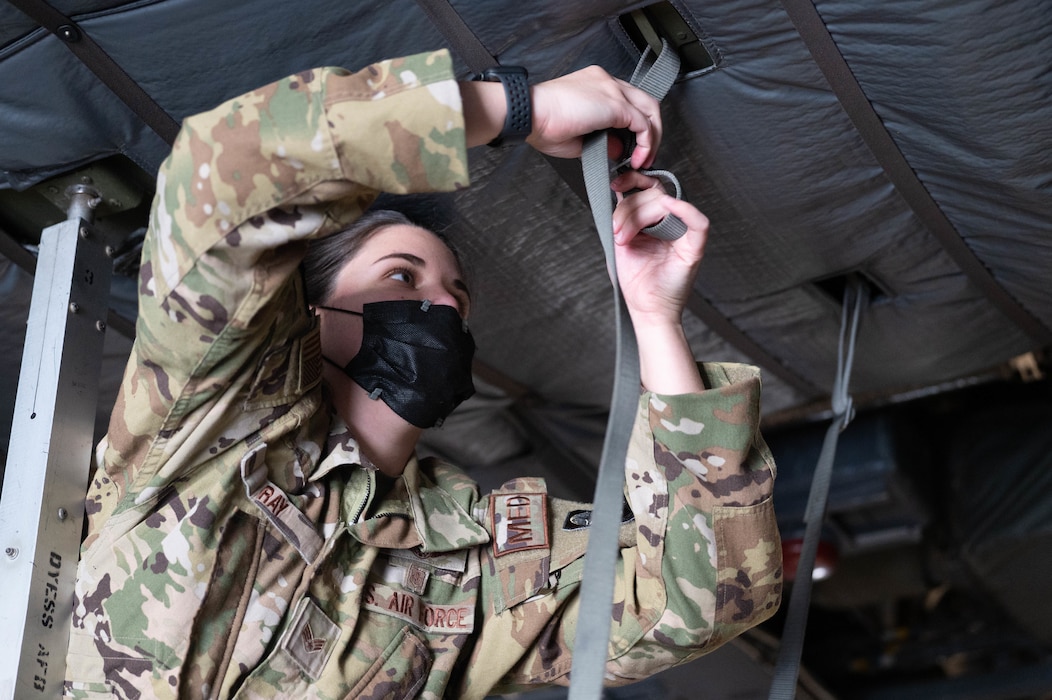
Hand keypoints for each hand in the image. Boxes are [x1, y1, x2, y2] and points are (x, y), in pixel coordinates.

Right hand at [526, 66, 661, 168]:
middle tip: (644, 156)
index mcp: (596, 84)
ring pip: (649, 110)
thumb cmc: (542, 124)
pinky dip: (645, 143)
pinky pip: (643, 123)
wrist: (530, 114)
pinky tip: (637, 159)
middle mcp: (607, 81)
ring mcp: (612, 89)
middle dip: (651, 132)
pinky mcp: (615, 103)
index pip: (628, 101)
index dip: (635, 127)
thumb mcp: (579, 138)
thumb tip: (620, 150)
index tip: (632, 149)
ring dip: (652, 138)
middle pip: (644, 103)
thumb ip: (603, 141)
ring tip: (644, 160)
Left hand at [610, 171, 708, 327]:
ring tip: (623, 239)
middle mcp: (670, 223)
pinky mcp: (694, 247)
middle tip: (617, 232)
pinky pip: (698, 222)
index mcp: (654, 220)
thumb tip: (616, 191)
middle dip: (628, 209)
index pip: (648, 188)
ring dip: (638, 216)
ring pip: (665, 203)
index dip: (633, 180)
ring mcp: (683, 233)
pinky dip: (684, 210)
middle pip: (652, 194)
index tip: (615, 184)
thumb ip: (620, 216)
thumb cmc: (636, 281)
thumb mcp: (620, 242)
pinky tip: (668, 207)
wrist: (646, 310)